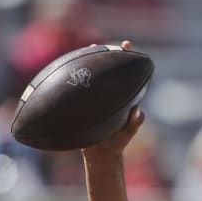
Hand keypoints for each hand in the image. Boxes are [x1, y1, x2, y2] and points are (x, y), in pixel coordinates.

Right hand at [82, 40, 143, 160]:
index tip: (126, 45)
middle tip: (97, 45)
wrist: (101, 155)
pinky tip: (62, 74)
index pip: (126, 74)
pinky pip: (77, 92)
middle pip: (107, 71)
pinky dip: (72, 82)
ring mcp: (95, 99)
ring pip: (91, 78)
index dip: (126, 58)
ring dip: (86, 65)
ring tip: (81, 53)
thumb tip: (139, 112)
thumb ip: (134, 124)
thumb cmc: (117, 143)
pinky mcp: (82, 106)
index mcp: (123, 97)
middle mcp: (109, 94)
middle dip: (104, 55)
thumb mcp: (127, 134)